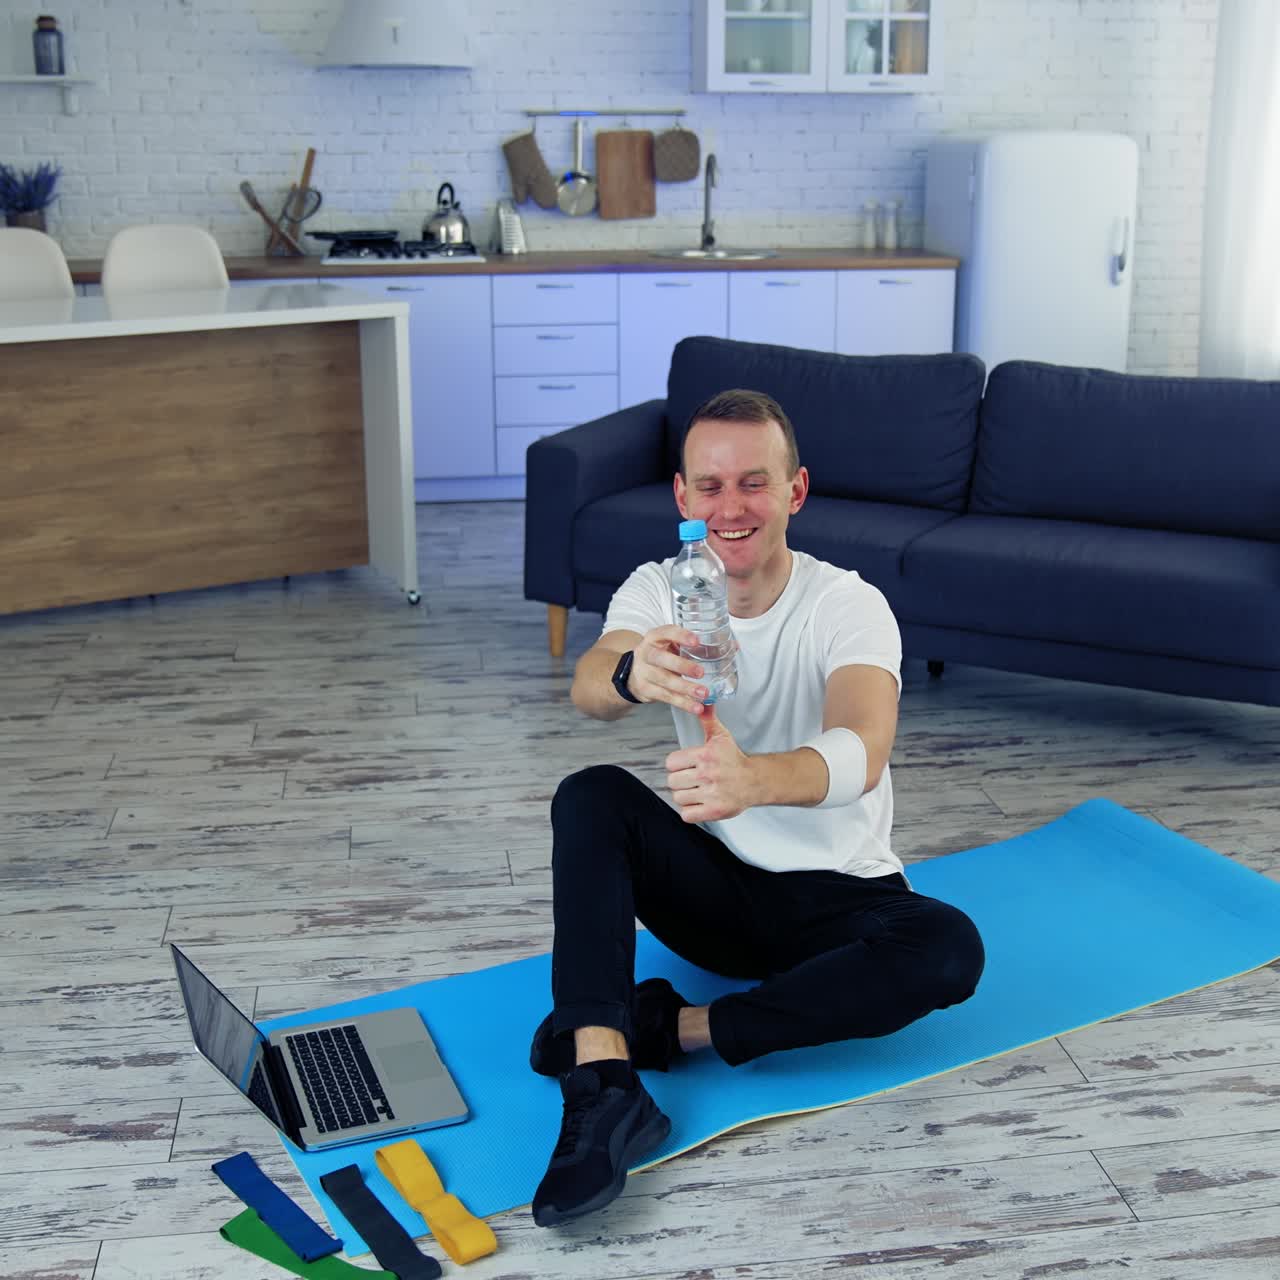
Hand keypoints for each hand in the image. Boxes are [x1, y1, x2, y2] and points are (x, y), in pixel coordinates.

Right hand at [628, 624, 710, 714]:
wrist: (634, 672)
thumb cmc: (661, 655)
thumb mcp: (672, 645)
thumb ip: (697, 646)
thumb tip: (733, 647)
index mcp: (655, 637)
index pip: (666, 632)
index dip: (680, 636)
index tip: (696, 641)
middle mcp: (647, 653)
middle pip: (661, 658)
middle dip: (682, 665)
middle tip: (700, 672)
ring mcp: (644, 672)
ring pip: (664, 680)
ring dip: (685, 688)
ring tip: (703, 694)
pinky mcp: (646, 689)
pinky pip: (665, 697)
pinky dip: (682, 703)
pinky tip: (695, 707)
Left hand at [665, 708, 753, 823]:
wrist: (755, 781)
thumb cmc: (734, 759)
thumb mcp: (721, 736)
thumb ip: (707, 718)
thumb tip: (703, 700)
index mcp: (705, 755)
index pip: (671, 762)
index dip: (676, 764)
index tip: (685, 765)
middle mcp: (707, 774)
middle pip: (672, 781)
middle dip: (679, 780)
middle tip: (691, 779)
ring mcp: (711, 794)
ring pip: (678, 798)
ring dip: (684, 796)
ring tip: (696, 790)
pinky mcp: (714, 811)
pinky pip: (687, 814)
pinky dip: (690, 811)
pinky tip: (698, 803)